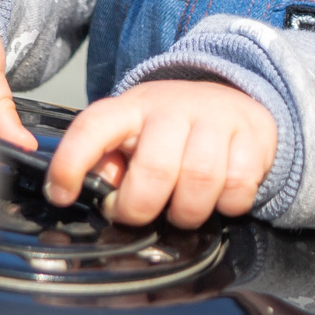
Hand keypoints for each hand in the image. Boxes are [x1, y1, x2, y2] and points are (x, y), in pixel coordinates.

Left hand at [48, 80, 275, 229]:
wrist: (234, 101)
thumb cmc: (171, 131)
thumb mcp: (132, 136)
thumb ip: (108, 162)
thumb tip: (97, 190)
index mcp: (132, 108)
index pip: (92, 128)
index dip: (71, 163)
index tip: (61, 194)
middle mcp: (173, 107)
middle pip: (155, 169)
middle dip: (142, 208)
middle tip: (141, 213)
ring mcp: (216, 118)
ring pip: (199, 181)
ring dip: (187, 211)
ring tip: (182, 208)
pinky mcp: (253, 135)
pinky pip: (238, 187)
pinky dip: (227, 205)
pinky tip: (218, 197)